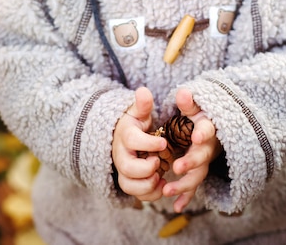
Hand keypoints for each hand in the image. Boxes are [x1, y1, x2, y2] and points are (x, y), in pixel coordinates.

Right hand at [112, 86, 167, 200]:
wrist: (125, 138)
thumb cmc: (136, 123)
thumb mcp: (139, 112)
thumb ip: (143, 104)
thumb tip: (143, 90)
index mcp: (125, 134)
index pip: (132, 140)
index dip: (149, 144)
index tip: (164, 143)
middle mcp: (121, 154)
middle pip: (127, 167)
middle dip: (146, 168)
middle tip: (159, 162)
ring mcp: (123, 170)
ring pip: (128, 184)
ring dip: (147, 185)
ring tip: (161, 177)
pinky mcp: (128, 181)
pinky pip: (135, 194)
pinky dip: (149, 194)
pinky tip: (161, 185)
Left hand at [163, 88, 221, 212]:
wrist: (206, 131)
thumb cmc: (198, 117)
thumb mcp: (194, 107)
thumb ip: (188, 103)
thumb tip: (183, 92)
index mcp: (206, 129)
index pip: (207, 130)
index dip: (203, 133)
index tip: (196, 136)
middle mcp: (207, 148)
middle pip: (202, 157)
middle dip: (191, 162)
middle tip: (177, 167)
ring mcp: (203, 163)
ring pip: (197, 175)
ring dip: (184, 184)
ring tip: (167, 190)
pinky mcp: (198, 173)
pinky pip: (193, 188)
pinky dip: (185, 197)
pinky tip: (176, 207)